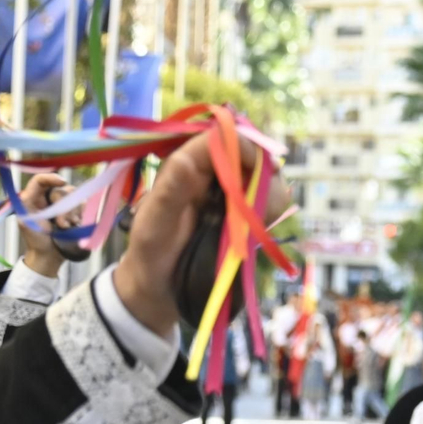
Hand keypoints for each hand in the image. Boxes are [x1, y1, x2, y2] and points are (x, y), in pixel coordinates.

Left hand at [17, 173, 79, 276]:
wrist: (49, 256)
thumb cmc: (35, 240)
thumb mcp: (25, 221)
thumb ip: (28, 203)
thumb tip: (42, 195)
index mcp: (33, 197)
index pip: (40, 179)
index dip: (51, 177)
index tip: (62, 182)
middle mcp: (48, 198)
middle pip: (62, 189)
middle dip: (64, 207)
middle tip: (61, 224)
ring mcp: (63, 205)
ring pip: (75, 197)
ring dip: (72, 213)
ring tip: (66, 227)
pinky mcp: (75, 212)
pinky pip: (83, 205)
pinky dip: (81, 215)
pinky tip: (74, 225)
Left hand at [113, 130, 289, 334]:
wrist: (161, 287)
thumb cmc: (150, 253)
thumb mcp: (153, 225)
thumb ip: (169, 193)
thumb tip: (187, 159)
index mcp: (187, 164)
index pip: (222, 136)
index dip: (243, 146)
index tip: (257, 171)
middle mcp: (212, 173)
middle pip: (252, 153)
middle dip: (263, 174)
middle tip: (258, 205)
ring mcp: (231, 193)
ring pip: (268, 177)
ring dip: (270, 197)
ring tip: (255, 222)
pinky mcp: (244, 213)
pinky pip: (271, 201)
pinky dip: (272, 213)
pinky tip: (258, 230)